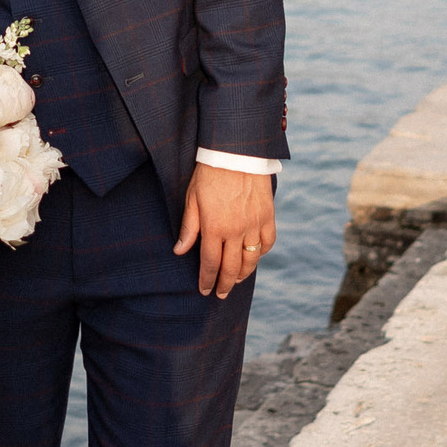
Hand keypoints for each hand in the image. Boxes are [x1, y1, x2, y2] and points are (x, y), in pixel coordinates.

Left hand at [173, 163, 275, 298]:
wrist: (237, 151)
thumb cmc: (209, 173)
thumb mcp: (192, 199)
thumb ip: (189, 227)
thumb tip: (179, 251)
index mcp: (214, 227)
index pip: (210, 263)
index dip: (207, 279)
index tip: (204, 290)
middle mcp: (236, 230)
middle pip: (231, 267)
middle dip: (225, 284)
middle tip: (221, 295)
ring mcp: (254, 224)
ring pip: (251, 259)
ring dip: (243, 274)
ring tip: (236, 281)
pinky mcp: (268, 215)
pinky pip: (267, 242)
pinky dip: (261, 253)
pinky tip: (254, 257)